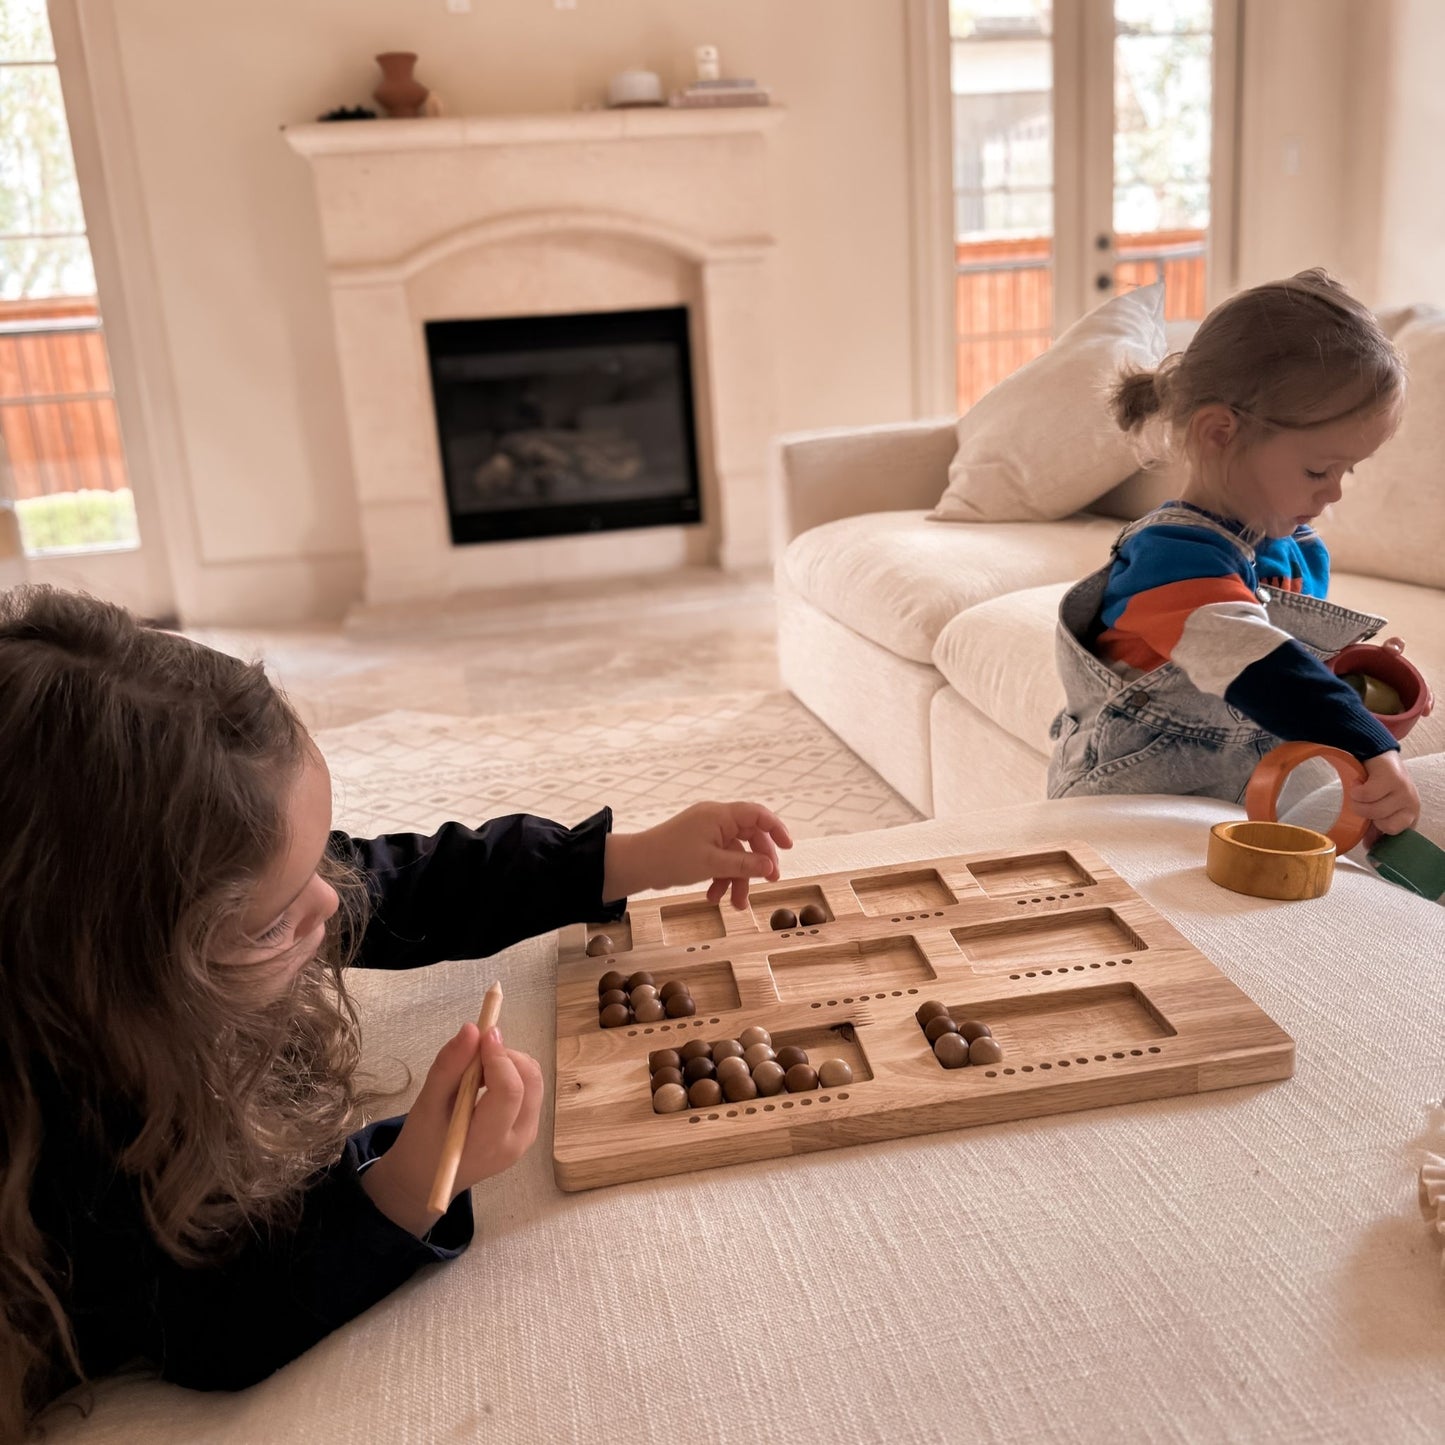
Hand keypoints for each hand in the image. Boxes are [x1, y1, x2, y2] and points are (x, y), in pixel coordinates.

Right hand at [360, 1024, 542, 1234]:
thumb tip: (472, 1029)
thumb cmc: (422, 1143)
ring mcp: (526, 1137)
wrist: (426, 1179)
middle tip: (475, 1052)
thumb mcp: (427, 1105)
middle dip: (506, 1056)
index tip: (482, 1032)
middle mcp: (516, 1142)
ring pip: (534, 1081)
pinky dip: (511, 1074)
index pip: (509, 1092)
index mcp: (488, 1143)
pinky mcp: (527, 1129)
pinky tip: (485, 1082)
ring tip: (476, 1070)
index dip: (499, 1056)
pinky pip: (530, 1090)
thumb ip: (449, 1067)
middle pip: (530, 1082)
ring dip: (509, 1063)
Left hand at [603, 801, 793, 908]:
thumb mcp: (713, 864)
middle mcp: (716, 820)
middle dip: (758, 863)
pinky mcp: (699, 848)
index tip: (789, 847)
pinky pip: (719, 861)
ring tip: (736, 905)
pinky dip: (720, 879)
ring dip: (737, 879)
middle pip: (749, 838)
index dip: (776, 829)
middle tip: (770, 882)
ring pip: (735, 855)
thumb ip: (744, 865)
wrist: (637, 865)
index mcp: (720, 815)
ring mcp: (707, 834)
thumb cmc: (671, 858)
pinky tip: (713, 897)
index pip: (757, 814)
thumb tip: (770, 867)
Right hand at [1350, 751, 1419, 835]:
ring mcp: (1404, 791)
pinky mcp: (1392, 778)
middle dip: (1367, 814)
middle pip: (1383, 824)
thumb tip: (1369, 847)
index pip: (1394, 834)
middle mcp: (1412, 804)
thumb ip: (1375, 828)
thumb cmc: (1378, 784)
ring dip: (1357, 802)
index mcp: (1409, 815)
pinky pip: (1366, 795)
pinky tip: (1358, 783)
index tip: (1369, 820)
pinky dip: (1356, 791)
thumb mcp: (1379, 808)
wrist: (1376, 755)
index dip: (1377, 829)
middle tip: (1365, 801)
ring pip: (1373, 811)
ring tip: (1359, 792)